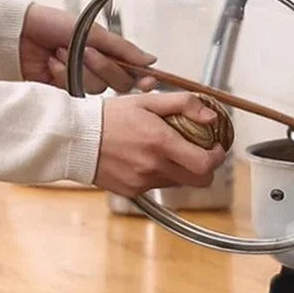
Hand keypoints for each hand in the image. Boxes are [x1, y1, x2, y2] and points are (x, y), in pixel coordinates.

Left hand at [19, 3, 156, 92]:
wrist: (19, 32)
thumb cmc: (53, 24)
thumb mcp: (93, 31)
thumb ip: (122, 49)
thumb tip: (151, 60)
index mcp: (108, 53)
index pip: (134, 73)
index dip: (143, 79)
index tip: (148, 81)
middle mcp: (98, 70)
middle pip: (119, 83)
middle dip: (102, 66)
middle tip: (85, 50)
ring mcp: (81, 82)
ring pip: (96, 88)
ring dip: (77, 67)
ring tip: (60, 52)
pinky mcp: (63, 93)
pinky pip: (74, 91)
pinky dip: (62, 74)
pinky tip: (51, 63)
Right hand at [95, 93, 226, 197]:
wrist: (75, 138)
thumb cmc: (109, 117)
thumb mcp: (147, 100)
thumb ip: (184, 104)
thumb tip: (211, 116)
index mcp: (161, 143)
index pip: (206, 164)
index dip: (217, 157)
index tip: (215, 148)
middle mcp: (153, 166)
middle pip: (199, 181)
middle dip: (204, 168)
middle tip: (198, 152)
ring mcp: (142, 182)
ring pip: (178, 183)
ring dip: (180, 170)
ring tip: (164, 152)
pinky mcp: (132, 191)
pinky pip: (156, 187)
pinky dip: (157, 175)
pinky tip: (143, 160)